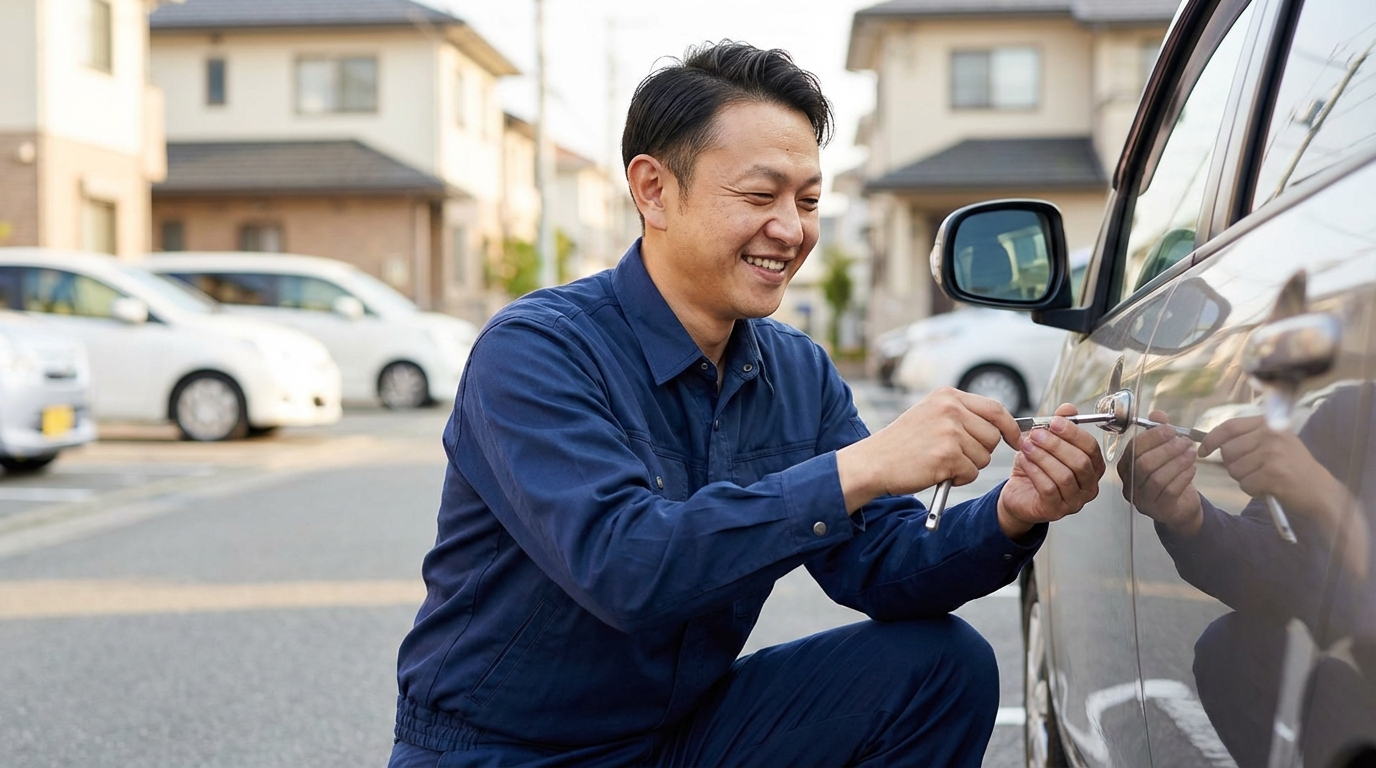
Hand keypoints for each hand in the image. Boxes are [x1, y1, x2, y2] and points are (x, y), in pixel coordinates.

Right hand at [836, 387, 1021, 512]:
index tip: (1015, 439)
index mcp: (947, 396)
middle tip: (956, 456)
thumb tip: (1002, 426)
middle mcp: (950, 409)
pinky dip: (958, 478)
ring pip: (984, 456)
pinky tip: (937, 472)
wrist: (873, 462)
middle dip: (981, 451)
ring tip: (940, 462)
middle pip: (993, 435)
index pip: (995, 408)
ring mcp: (949, 432)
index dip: (1010, 426)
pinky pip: (971, 472)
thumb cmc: (902, 444)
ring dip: (968, 466)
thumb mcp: (930, 415)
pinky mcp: (947, 455)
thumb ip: (961, 415)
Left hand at [997, 403, 1104, 537]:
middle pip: (1080, 462)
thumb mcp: (1046, 443)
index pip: (1091, 448)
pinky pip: (1048, 489)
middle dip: (1056, 445)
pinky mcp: (1055, 511)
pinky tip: (1023, 460)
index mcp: (1092, 468)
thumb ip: (1058, 426)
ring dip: (1043, 457)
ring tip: (1026, 445)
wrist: (1018, 495)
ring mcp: (1074, 502)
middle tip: (1036, 433)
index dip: (1073, 433)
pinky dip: (1034, 471)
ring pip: (1064, 476)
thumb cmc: (1036, 469)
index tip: (1054, 421)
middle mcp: (1089, 487)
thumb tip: (1068, 408)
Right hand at [1117, 410, 1201, 534]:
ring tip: (1192, 453)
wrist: (1180, 507)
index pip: (1133, 449)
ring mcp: (1143, 500)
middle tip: (1185, 441)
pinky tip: (1192, 468)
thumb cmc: (1169, 477)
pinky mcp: (1159, 510)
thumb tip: (1157, 414)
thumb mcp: (1163, 452)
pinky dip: (1183, 477)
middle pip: (1144, 464)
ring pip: (1157, 478)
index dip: (1152, 437)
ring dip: (1177, 462)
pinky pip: (1170, 491)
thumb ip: (1159, 432)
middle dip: (1166, 449)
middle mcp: (1130, 485)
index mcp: (1126, 468)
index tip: (1170, 429)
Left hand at [1197, 416, 1332, 513]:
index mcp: (1269, 422)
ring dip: (1244, 479)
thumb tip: (1210, 442)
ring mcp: (1273, 453)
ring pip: (1234, 469)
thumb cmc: (1292, 466)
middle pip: (1228, 451)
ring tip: (1264, 478)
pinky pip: (1245, 484)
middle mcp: (1271, 434)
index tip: (1202, 451)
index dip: (1211, 439)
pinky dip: (1253, 490)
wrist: (1320, 489)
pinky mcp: (1274, 474)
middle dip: (1232, 465)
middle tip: (1253, 470)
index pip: (1229, 427)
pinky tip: (1269, 487)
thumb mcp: (1274, 441)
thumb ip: (1247, 437)